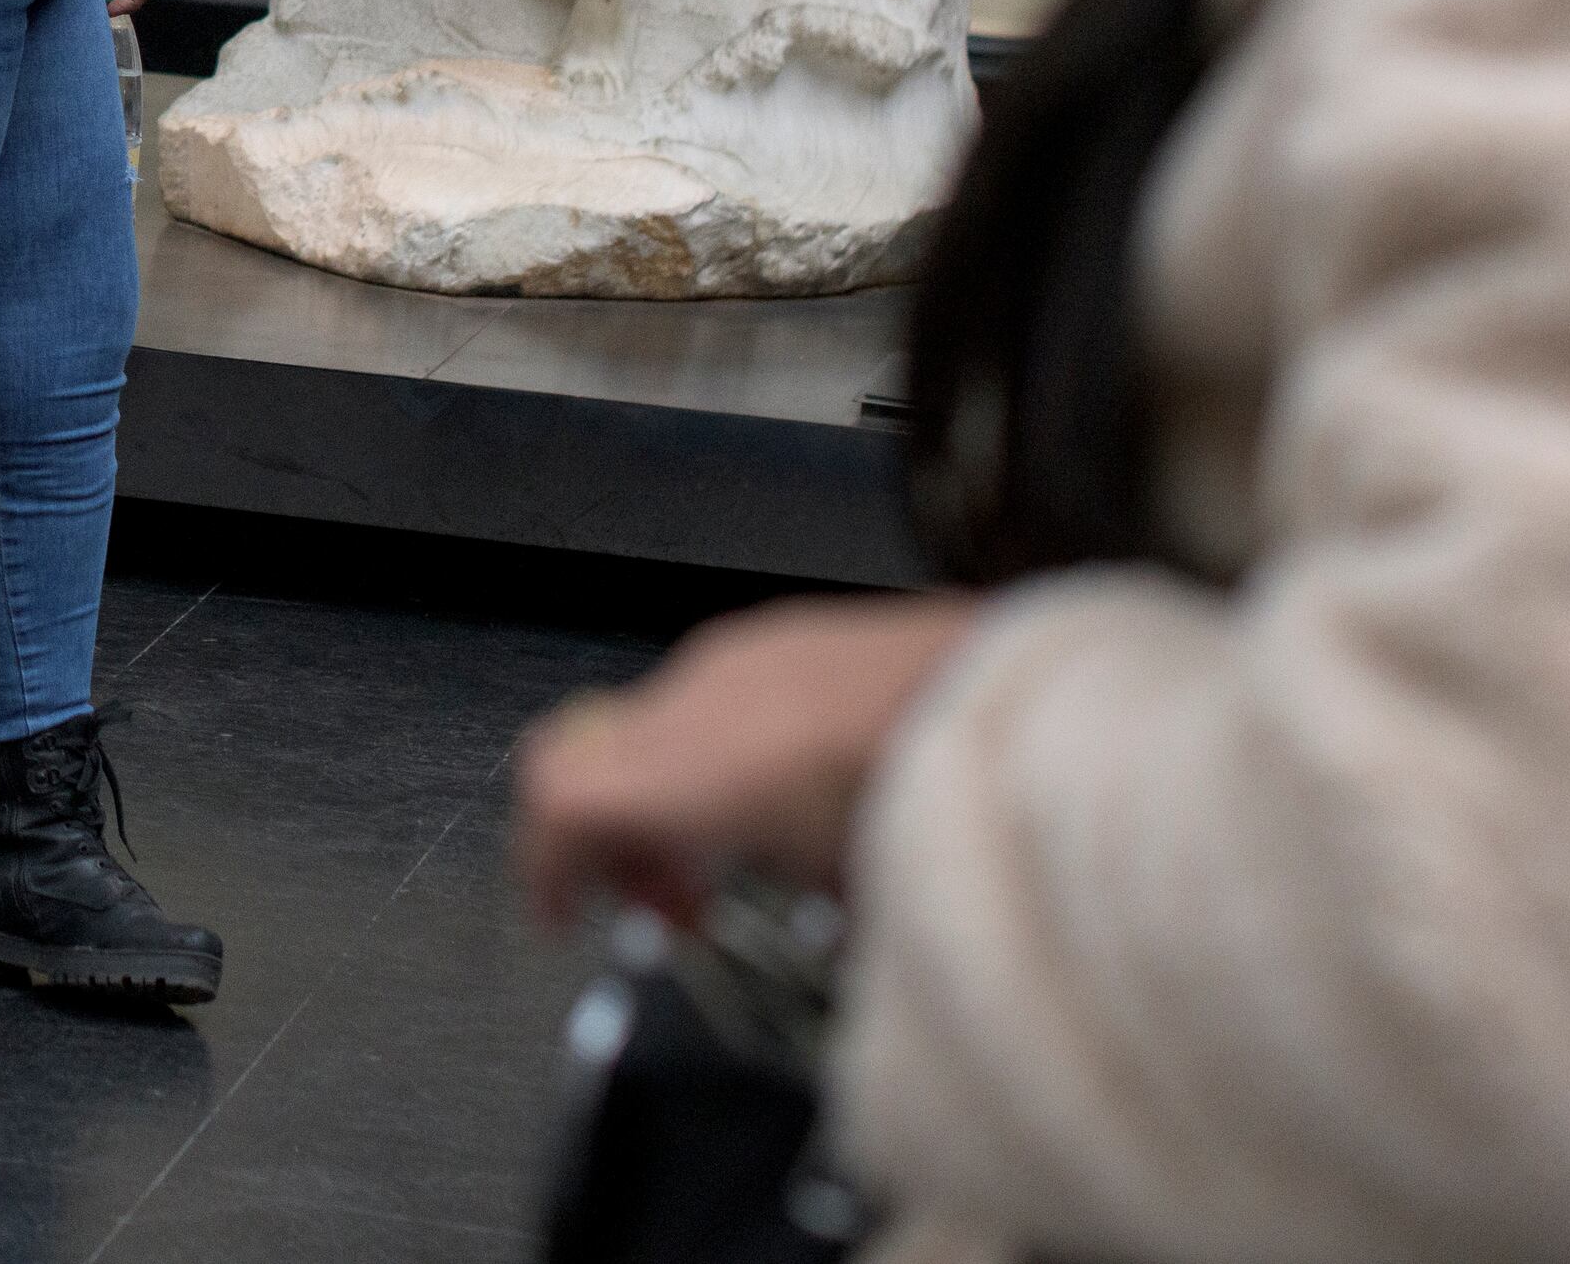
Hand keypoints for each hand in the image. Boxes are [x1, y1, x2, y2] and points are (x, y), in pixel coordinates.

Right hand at [513, 595, 981, 925]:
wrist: (1027, 697)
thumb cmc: (946, 794)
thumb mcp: (847, 900)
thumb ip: (775, 910)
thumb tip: (766, 936)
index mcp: (696, 767)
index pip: (558, 798)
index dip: (542, 866)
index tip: (562, 915)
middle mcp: (701, 693)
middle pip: (596, 759)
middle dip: (614, 843)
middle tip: (671, 908)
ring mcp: (744, 653)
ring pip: (655, 728)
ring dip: (668, 800)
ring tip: (743, 863)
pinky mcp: (789, 635)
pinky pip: (716, 700)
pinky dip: (718, 759)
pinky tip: (796, 803)